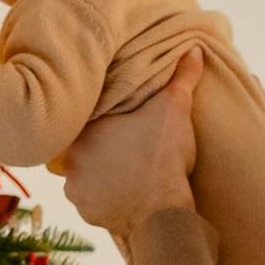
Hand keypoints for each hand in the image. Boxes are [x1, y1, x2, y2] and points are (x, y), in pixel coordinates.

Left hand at [62, 47, 202, 239]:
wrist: (162, 210)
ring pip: (83, 175)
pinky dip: (104, 199)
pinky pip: (92, 202)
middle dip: (98, 147)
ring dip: (98, 173)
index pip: (83, 118)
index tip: (116, 122)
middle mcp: (69, 160)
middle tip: (123, 146)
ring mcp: (76, 190)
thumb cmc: (164, 156)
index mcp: (81, 130)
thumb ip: (182, 78)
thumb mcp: (174, 109)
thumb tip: (194, 50)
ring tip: (123, 170)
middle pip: (81, 147)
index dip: (100, 119)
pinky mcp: (87, 214)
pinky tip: (123, 192)